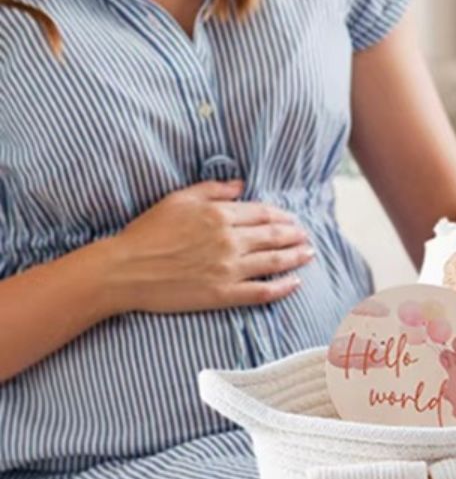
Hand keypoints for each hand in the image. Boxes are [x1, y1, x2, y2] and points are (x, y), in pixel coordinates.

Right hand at [106, 180, 313, 314]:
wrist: (123, 270)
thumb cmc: (147, 232)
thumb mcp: (179, 199)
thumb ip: (213, 189)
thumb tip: (241, 184)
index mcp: (220, 214)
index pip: (263, 213)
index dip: (282, 215)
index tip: (292, 219)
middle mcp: (229, 240)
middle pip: (274, 235)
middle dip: (295, 235)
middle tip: (307, 236)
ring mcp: (228, 268)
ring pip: (274, 261)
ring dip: (296, 257)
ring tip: (309, 254)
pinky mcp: (222, 294)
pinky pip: (261, 291)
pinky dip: (282, 287)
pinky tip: (294, 284)